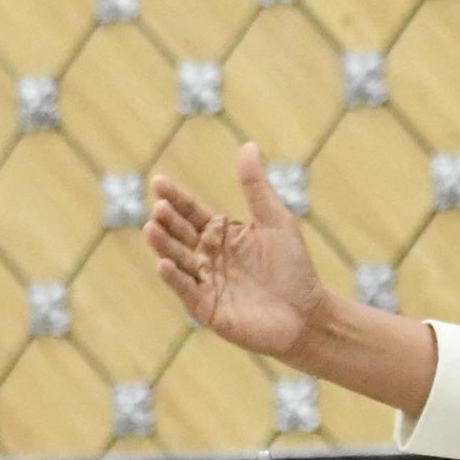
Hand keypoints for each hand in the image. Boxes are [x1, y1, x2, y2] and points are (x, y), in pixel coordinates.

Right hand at [145, 142, 334, 360]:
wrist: (308, 314)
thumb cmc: (295, 268)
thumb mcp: (275, 221)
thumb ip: (256, 187)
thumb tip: (247, 145)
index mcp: (221, 234)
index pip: (190, 211)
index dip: (175, 197)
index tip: (158, 181)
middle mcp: (208, 256)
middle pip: (180, 233)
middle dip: (166, 220)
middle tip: (158, 206)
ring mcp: (205, 282)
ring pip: (177, 259)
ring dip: (163, 245)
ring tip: (152, 228)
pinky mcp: (206, 308)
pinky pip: (185, 290)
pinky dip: (173, 277)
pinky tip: (164, 263)